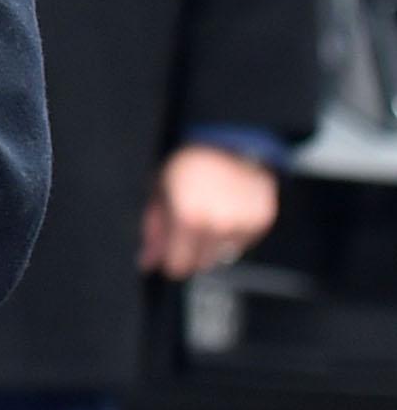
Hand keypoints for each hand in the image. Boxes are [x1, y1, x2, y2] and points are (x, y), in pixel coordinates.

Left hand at [141, 142, 281, 279]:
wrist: (227, 144)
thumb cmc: (188, 166)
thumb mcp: (160, 194)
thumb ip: (153, 231)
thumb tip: (147, 262)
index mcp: (188, 218)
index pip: (179, 266)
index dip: (170, 261)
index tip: (169, 255)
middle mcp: (219, 224)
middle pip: (201, 264)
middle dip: (190, 251)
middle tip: (187, 228)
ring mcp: (243, 224)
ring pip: (223, 255)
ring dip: (212, 243)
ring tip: (207, 215)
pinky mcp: (262, 220)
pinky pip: (243, 243)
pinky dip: (233, 234)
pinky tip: (225, 212)